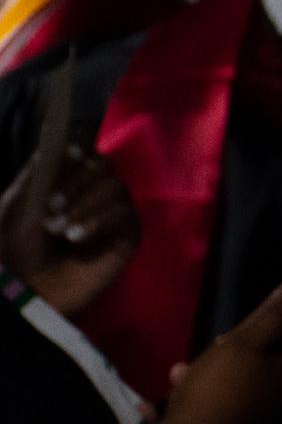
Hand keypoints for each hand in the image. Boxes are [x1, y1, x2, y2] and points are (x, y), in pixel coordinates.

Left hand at [0, 146, 139, 316]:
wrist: (24, 288)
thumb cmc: (12, 246)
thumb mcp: (16, 203)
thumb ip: (38, 170)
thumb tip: (55, 136)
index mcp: (63, 180)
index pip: (83, 149)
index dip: (80, 146)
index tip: (68, 154)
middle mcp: (90, 192)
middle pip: (103, 164)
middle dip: (78, 181)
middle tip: (52, 206)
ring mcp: (111, 213)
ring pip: (116, 187)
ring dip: (85, 204)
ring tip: (59, 230)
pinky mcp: (127, 236)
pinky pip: (125, 214)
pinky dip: (99, 220)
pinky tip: (76, 237)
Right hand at [131, 267, 281, 423]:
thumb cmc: (221, 386)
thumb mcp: (248, 340)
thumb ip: (279, 310)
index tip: (264, 311)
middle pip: (272, 355)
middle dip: (244, 342)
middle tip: (222, 340)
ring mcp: (260, 411)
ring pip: (243, 375)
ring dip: (217, 364)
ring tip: (194, 364)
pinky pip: (224, 395)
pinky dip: (205, 385)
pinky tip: (180, 382)